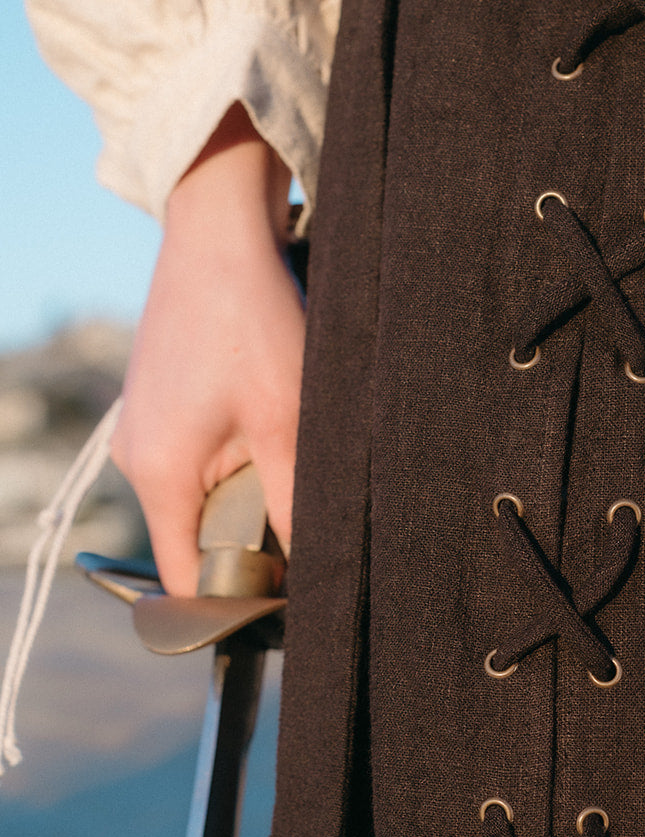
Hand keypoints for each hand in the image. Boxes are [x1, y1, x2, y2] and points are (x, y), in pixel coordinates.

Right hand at [110, 105, 304, 595]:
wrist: (219, 232)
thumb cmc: (254, 321)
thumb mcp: (290, 423)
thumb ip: (297, 506)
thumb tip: (313, 571)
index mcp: (160, 475)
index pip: (184, 580)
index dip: (234, 603)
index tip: (286, 603)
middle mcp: (138, 458)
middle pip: (197, 538)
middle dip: (251, 539)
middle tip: (306, 515)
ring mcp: (144, 428)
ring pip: (203, 495)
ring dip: (249, 491)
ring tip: (288, 451)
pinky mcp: (160, 404)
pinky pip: (199, 457)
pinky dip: (237, 456)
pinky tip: (266, 419)